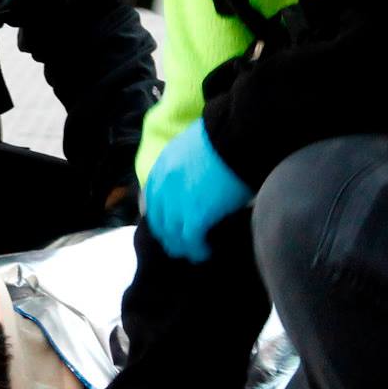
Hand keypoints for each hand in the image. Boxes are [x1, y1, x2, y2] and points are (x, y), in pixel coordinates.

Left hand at [142, 122, 251, 260]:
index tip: (171, 223)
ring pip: (172, 235)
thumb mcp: (192, 147)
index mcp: (161, 168)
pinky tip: (206, 252)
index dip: (162, 215)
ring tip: (194, 252)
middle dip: (168, 234)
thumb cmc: (222, 136)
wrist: (235, 136)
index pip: (152, 200)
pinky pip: (191, 241)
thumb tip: (194, 176)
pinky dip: (198, 250)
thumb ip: (186, 164)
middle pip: (159, 221)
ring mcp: (176, 203)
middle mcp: (163, 187)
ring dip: (182, 246)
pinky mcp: (195, 216)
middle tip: (180, 244)